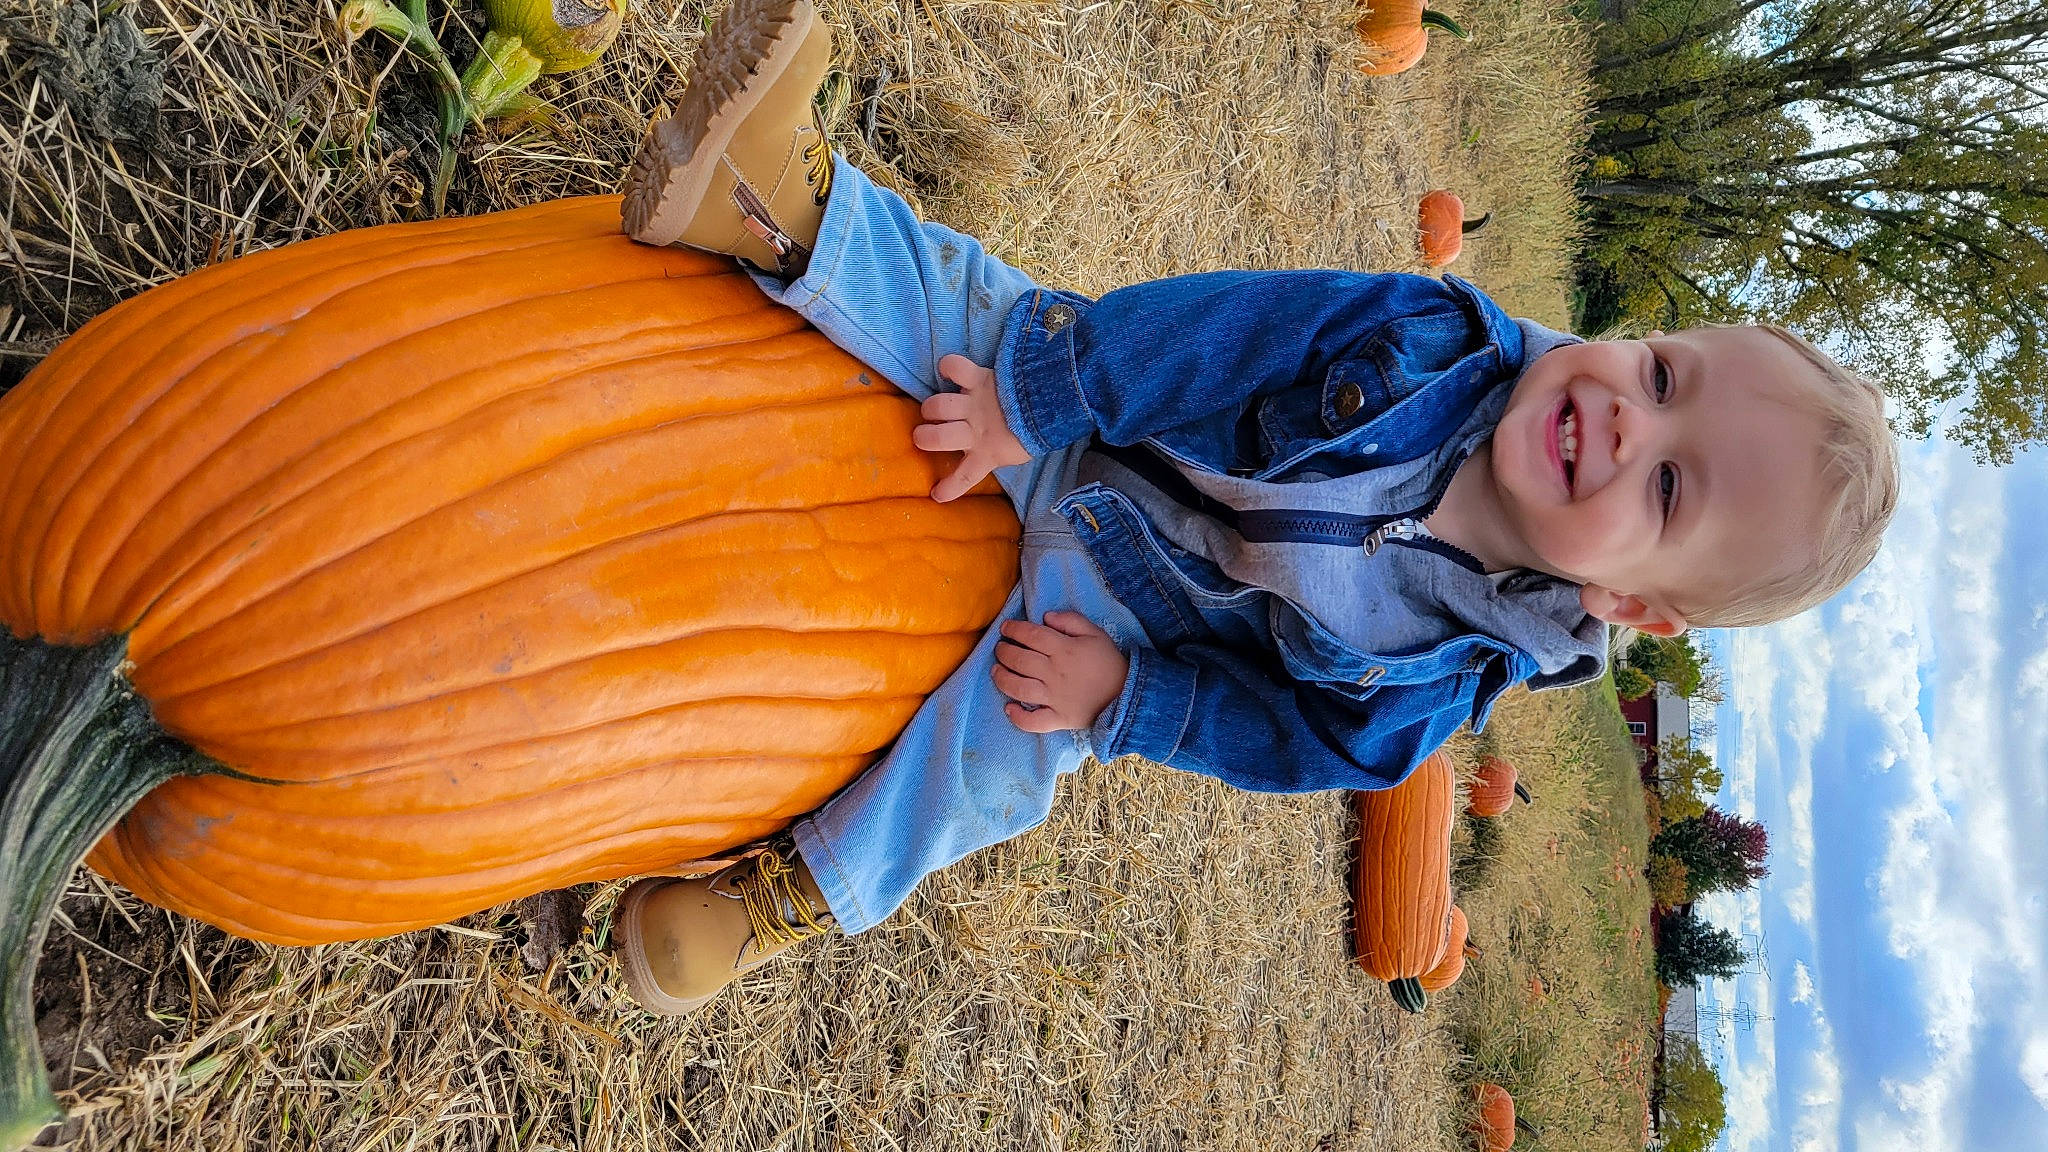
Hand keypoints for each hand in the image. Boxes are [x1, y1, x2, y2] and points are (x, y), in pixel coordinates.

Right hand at [914, 353, 1030, 501]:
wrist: (1053, 404)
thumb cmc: (1031, 431)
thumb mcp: (1014, 452)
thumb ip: (994, 455)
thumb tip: (979, 460)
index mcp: (987, 454)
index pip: (965, 477)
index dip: (949, 488)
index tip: (937, 494)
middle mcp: (976, 431)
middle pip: (939, 437)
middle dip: (924, 437)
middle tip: (923, 435)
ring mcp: (975, 405)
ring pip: (940, 406)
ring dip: (932, 408)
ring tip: (935, 409)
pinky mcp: (980, 380)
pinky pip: (957, 368)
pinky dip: (949, 366)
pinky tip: (947, 371)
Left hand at [992, 611, 1128, 732]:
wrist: (1127, 694)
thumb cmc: (1108, 661)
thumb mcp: (1095, 633)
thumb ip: (1071, 620)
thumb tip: (1045, 617)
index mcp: (1064, 650)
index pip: (1031, 635)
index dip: (1014, 629)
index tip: (1005, 628)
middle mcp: (1055, 673)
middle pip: (1020, 660)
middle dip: (1004, 652)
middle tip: (1000, 648)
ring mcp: (1055, 698)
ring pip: (1019, 688)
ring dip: (1003, 679)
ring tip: (996, 671)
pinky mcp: (1058, 718)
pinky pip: (1034, 721)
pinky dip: (1019, 717)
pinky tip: (1009, 708)